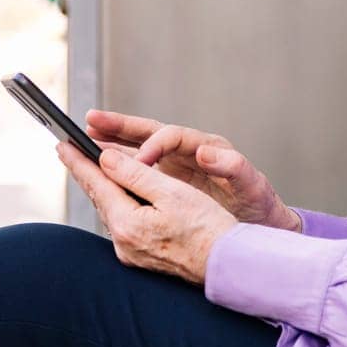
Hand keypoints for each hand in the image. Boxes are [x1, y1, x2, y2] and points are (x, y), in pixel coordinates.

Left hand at [58, 141, 237, 284]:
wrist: (227, 265)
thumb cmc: (207, 228)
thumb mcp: (171, 192)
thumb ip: (134, 174)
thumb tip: (105, 159)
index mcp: (128, 223)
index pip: (96, 183)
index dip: (79, 161)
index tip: (62, 144)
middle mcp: (124, 242)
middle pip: (99, 197)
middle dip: (85, 172)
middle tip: (69, 151)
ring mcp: (132, 253)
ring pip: (111, 209)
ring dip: (101, 186)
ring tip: (91, 168)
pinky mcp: (143, 257)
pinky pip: (123, 221)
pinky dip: (117, 202)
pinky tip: (118, 194)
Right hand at [85, 110, 301, 232]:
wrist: (262, 225)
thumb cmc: (258, 205)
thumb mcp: (250, 185)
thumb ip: (232, 168)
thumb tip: (206, 153)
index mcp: (205, 146)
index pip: (171, 137)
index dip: (153, 146)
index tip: (139, 160)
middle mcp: (187, 151)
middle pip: (147, 132)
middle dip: (119, 126)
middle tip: (91, 121)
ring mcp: (175, 166)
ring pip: (137, 148)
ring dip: (112, 143)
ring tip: (85, 137)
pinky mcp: (168, 183)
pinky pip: (137, 171)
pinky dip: (117, 167)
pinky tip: (98, 171)